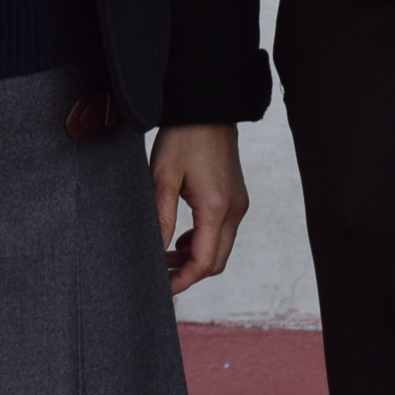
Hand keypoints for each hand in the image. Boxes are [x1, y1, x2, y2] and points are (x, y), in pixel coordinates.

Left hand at [151, 123, 248, 295]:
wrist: (207, 106)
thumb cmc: (183, 137)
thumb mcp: (162, 177)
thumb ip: (162, 219)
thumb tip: (156, 252)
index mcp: (216, 208)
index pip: (205, 262)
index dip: (183, 280)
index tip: (162, 288)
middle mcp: (234, 209)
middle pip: (216, 261)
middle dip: (189, 273)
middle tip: (160, 274)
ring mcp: (238, 203)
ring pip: (221, 247)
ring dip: (195, 258)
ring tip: (165, 256)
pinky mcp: (236, 196)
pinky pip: (223, 231)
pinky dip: (203, 242)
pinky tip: (181, 238)